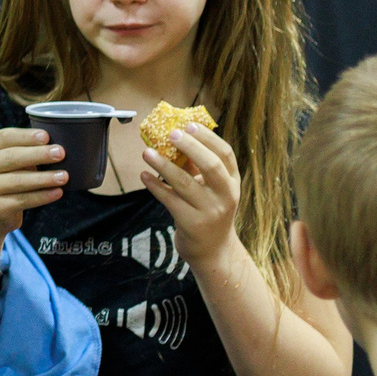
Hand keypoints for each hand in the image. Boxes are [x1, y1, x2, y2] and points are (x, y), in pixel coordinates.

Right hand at [0, 127, 66, 231]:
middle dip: (38, 155)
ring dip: (43, 178)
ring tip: (63, 176)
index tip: (46, 136)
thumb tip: (58, 147)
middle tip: (60, 154)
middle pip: (11, 157)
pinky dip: (42, 196)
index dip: (26, 136)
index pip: (5, 137)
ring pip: (17, 180)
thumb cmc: (11, 176)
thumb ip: (28, 150)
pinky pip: (22, 200)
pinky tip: (57, 192)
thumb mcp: (13, 159)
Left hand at [143, 121, 240, 267]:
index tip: (189, 125)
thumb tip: (172, 137)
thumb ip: (196, 166)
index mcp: (232, 182)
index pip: (226, 154)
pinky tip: (144, 176)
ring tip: (146, 152)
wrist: (212, 250)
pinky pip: (170, 200)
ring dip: (163, 166)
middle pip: (211, 166)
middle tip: (170, 133)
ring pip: (185, 183)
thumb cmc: (207, 210)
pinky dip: (155, 186)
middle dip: (191, 147)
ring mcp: (210, 211)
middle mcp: (226, 195)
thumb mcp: (210, 188)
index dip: (208, 138)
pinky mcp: (192, 224)